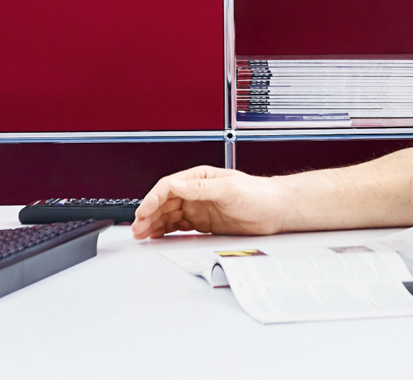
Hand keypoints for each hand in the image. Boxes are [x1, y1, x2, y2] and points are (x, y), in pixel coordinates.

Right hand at [130, 166, 288, 238]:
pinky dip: (165, 231)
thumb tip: (176, 185)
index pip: (168, 187)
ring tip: (141, 234)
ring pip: (168, 215)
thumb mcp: (229, 188)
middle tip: (137, 228)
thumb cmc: (259, 193)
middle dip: (148, 214)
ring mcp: (199, 208)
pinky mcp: (203, 223)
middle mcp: (196, 192)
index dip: (152, 199)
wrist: (276, 210)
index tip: (143, 212)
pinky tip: (156, 235)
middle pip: (164, 202)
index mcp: (199, 178)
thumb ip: (201, 188)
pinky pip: (178, 226)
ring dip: (153, 224)